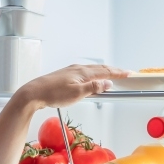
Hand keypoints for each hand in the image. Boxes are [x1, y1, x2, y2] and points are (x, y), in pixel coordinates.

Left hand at [13, 64, 129, 110]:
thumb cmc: (53, 94)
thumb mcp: (77, 94)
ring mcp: (71, 71)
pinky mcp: (66, 75)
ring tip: (112, 75)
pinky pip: (85, 73)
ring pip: (93, 70)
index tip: (129, 73)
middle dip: (114, 71)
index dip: (118, 73)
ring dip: (104, 72)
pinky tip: (92, 79)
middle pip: (100, 69)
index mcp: (83, 72)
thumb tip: (108, 83)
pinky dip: (94, 74)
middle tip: (124, 73)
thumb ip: (94, 88)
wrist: (34, 93)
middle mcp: (78, 69)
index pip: (105, 72)